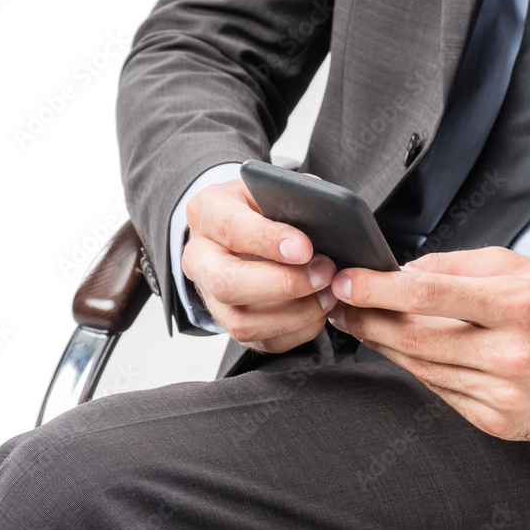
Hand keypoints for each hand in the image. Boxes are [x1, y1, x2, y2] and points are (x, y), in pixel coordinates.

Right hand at [182, 178, 336, 352]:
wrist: (243, 230)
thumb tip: (329, 217)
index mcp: (207, 213)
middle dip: (284, 283)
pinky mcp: (232, 324)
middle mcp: (200, 258)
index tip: (305, 248)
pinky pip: (264, 341)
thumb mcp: (274, 188)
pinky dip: (300, 330)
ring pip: (243, 322)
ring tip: (329, 293)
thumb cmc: (263, 206)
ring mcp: (211, 297)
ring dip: (296, 312)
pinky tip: (320, 309)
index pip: (231, 228)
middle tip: (325, 272)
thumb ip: (297, 197)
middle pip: (227, 284)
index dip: (268, 240)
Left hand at [327, 248, 529, 440]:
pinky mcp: (500, 423)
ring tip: (364, 324)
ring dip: (385, 346)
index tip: (345, 282)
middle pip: (415, 338)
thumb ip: (454, 266)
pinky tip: (406, 351)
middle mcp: (512, 354)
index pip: (427, 296)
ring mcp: (506, 395)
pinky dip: (418, 369)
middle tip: (340, 305)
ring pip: (422, 369)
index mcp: (517, 304)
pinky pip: (442, 392)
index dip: (376, 290)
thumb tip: (400, 274)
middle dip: (368, 320)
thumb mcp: (517, 265)